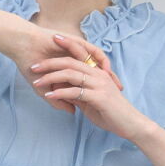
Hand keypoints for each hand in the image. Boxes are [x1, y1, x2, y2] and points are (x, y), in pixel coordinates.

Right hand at [13, 26, 123, 114]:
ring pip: (98, 62)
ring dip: (108, 72)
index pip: (88, 80)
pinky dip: (100, 60)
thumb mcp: (45, 89)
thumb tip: (73, 112)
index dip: (97, 90)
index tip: (106, 102)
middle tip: (118, 93)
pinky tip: (105, 69)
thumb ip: (59, 100)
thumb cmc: (31, 67)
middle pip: (97, 71)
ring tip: (114, 83)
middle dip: (108, 82)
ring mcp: (77, 51)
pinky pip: (93, 51)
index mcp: (69, 69)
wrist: (24, 47)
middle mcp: (75, 60)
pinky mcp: (76, 43)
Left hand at [30, 34, 151, 139]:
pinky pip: (75, 92)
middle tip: (34, 66)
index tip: (49, 41)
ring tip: (37, 82)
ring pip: (70, 74)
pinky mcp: (98, 96)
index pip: (79, 53)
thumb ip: (76, 93)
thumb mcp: (90, 101)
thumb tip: (59, 91)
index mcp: (98, 72)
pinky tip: (49, 96)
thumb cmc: (111, 113)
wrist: (131, 124)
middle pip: (70, 62)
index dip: (65, 45)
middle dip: (50, 63)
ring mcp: (99, 84)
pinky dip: (60, 93)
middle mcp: (99, 74)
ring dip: (51, 77)